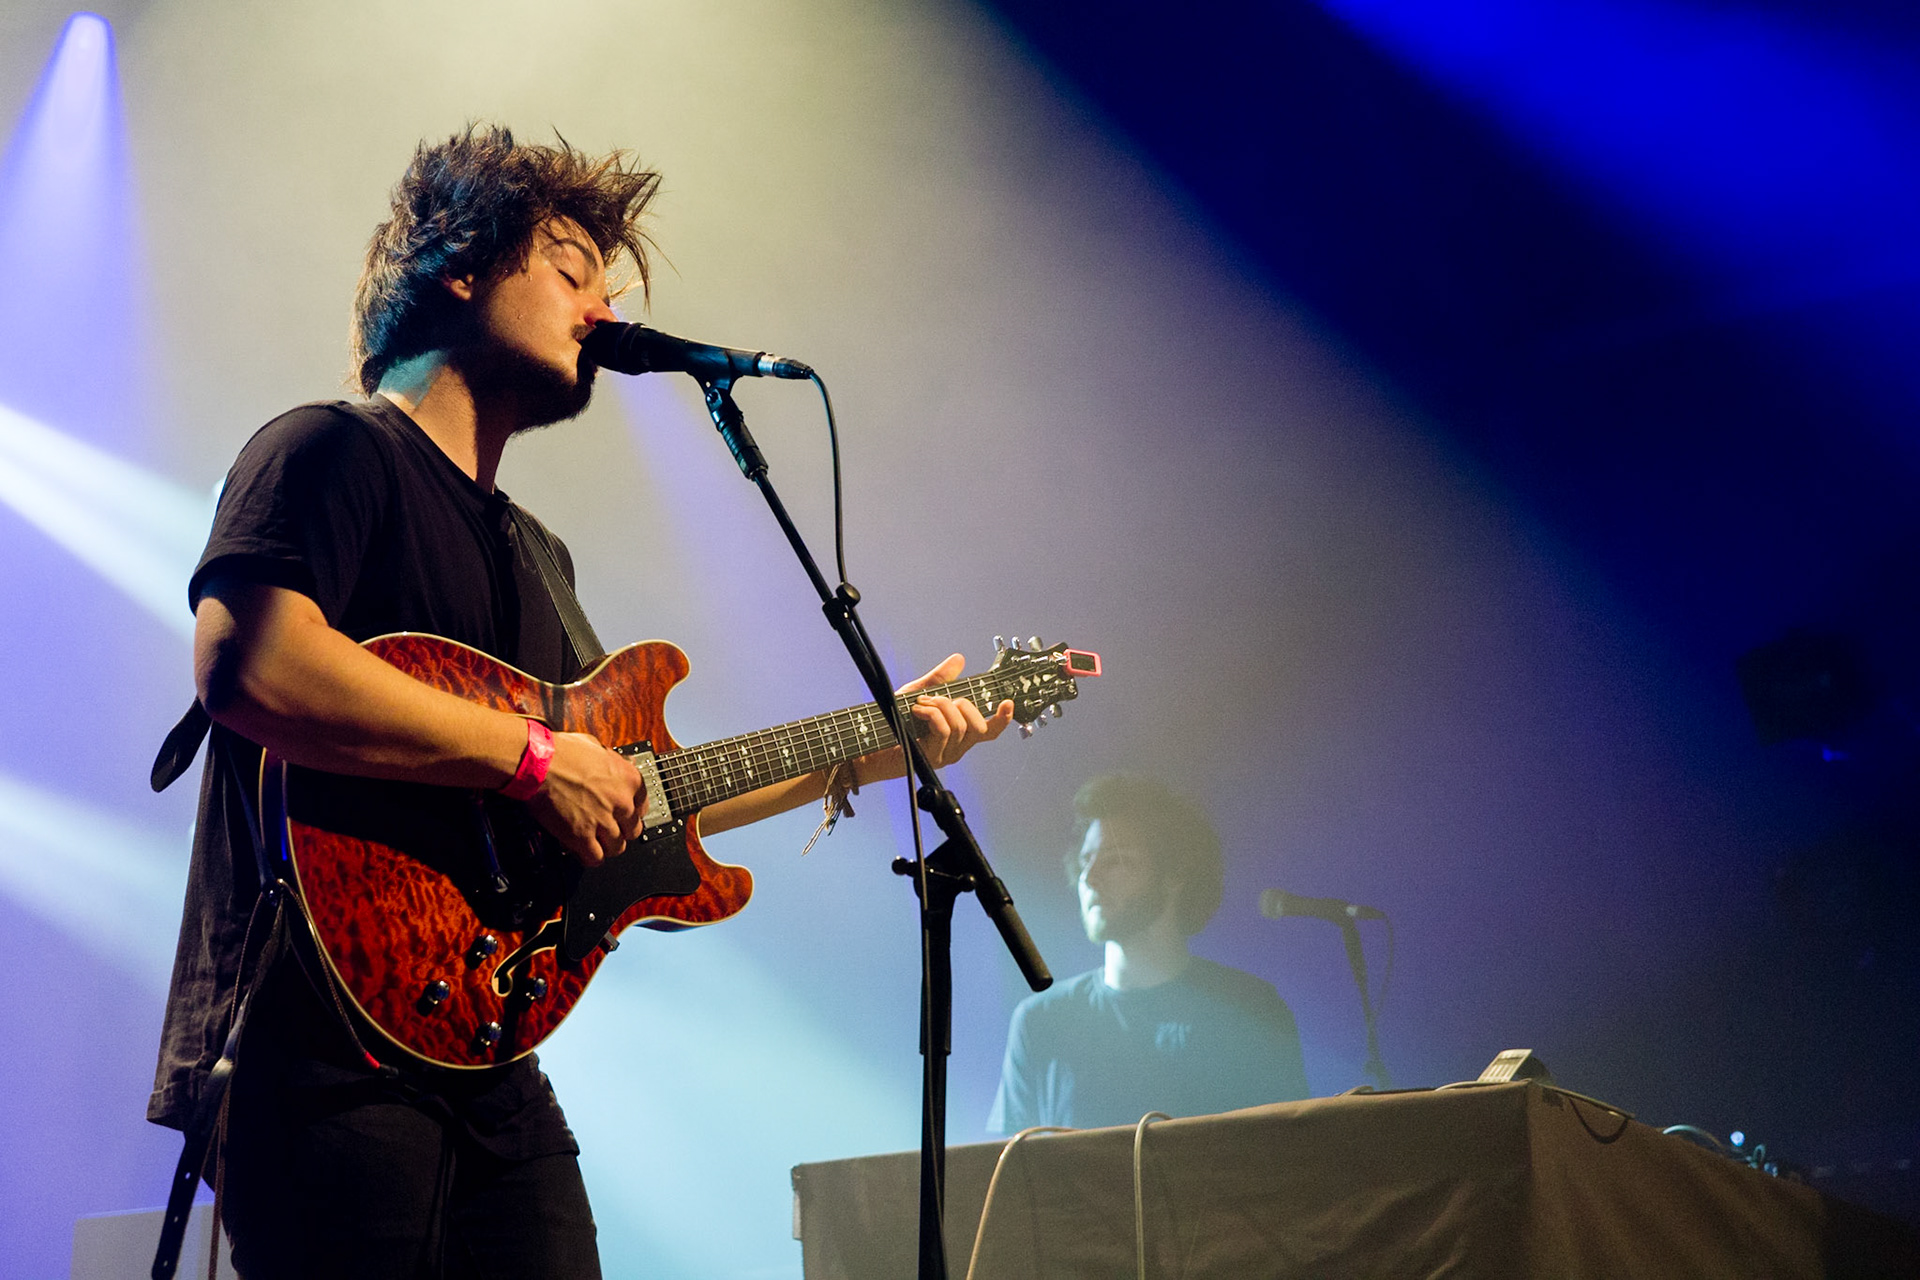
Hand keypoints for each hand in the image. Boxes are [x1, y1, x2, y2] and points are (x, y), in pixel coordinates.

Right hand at [526, 730, 645, 865]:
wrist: (538, 762)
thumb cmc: (561, 751)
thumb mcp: (597, 747)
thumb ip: (612, 761)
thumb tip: (618, 763)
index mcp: (630, 779)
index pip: (643, 807)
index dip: (631, 812)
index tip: (623, 815)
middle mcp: (622, 802)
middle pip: (633, 830)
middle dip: (620, 831)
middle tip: (607, 828)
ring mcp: (603, 821)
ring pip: (617, 848)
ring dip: (606, 846)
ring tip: (595, 842)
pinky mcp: (582, 836)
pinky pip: (595, 858)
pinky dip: (590, 857)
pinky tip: (583, 851)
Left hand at [857, 653, 1015, 782]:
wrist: (867, 743)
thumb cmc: (890, 721)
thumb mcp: (917, 693)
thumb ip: (939, 679)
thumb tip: (959, 659)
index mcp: (958, 736)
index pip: (989, 731)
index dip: (1002, 719)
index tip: (1008, 703)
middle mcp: (956, 749)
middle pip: (978, 726)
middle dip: (960, 704)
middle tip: (935, 699)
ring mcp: (945, 756)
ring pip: (960, 726)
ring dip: (940, 707)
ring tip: (920, 705)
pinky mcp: (931, 757)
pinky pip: (944, 729)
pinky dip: (932, 713)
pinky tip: (917, 711)